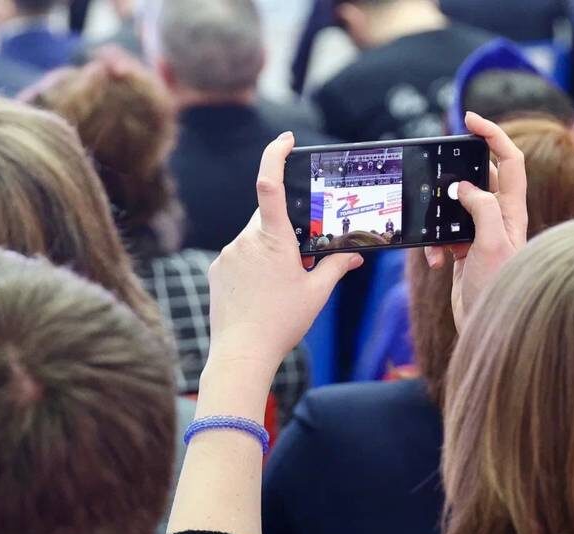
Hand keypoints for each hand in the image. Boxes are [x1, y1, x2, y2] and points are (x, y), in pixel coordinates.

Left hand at [206, 132, 363, 376]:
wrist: (241, 353)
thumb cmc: (281, 323)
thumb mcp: (317, 294)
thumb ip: (336, 266)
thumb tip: (355, 255)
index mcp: (274, 240)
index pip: (269, 185)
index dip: (275, 155)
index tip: (286, 140)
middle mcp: (246, 240)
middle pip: (268, 218)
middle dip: (285, 230)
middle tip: (300, 258)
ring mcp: (228, 253)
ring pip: (253, 239)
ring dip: (269, 251)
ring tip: (279, 286)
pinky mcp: (217, 269)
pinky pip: (239, 256)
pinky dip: (252, 266)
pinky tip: (260, 294)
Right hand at [425, 112, 527, 331]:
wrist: (491, 329)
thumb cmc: (501, 290)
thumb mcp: (493, 244)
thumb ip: (481, 209)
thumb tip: (464, 187)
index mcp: (513, 212)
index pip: (509, 161)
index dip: (493, 134)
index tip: (469, 118)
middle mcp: (499, 219)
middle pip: (479, 179)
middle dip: (455, 176)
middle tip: (435, 173)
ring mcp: (481, 236)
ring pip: (455, 209)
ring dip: (439, 219)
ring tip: (435, 237)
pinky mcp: (466, 254)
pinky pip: (444, 238)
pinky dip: (434, 247)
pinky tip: (436, 263)